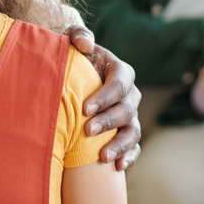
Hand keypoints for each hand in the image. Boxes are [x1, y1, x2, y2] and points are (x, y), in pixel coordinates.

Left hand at [66, 24, 141, 169]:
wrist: (70, 75)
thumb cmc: (69, 56)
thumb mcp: (69, 39)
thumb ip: (77, 35)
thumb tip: (85, 44)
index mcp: (119, 70)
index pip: (119, 83)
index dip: (105, 96)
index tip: (84, 108)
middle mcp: (129, 93)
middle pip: (127, 109)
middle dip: (108, 121)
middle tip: (87, 131)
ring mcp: (130, 115)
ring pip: (133, 131)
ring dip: (120, 144)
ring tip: (103, 157)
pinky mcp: (126, 131)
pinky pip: (134, 147)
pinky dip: (129, 157)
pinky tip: (117, 167)